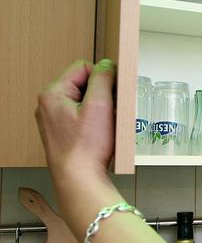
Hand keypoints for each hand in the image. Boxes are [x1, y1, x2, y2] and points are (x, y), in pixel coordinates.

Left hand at [35, 59, 115, 183]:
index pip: (82, 68)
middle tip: (110, 112)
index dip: (102, 78)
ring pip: (83, 100)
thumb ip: (103, 79)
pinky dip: (94, 121)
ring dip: (99, 109)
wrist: (79, 177)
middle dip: (101, 95)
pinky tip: (99, 134)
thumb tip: (106, 65)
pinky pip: (81, 116)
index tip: (112, 94)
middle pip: (83, 84)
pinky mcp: (61, 132)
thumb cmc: (86, 147)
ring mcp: (53, 119)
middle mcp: (48, 104)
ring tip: (105, 125)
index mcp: (52, 93)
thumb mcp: (99, 105)